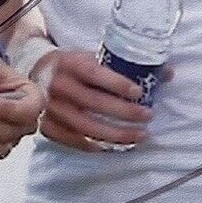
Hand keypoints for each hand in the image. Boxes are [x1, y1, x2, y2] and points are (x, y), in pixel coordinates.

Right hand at [33, 48, 152, 150]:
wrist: (34, 72)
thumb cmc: (71, 64)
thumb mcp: (91, 55)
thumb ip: (124, 65)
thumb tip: (167, 73)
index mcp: (71, 63)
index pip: (95, 74)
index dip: (117, 84)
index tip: (139, 92)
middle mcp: (59, 86)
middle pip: (94, 103)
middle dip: (124, 112)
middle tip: (147, 116)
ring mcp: (52, 109)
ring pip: (86, 126)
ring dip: (116, 134)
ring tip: (139, 136)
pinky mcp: (48, 126)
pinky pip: (74, 141)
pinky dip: (96, 146)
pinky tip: (114, 147)